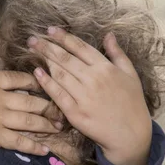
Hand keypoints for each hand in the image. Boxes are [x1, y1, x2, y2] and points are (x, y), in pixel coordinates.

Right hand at [0, 69, 61, 164]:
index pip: (18, 79)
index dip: (34, 81)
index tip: (45, 83)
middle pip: (31, 100)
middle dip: (48, 105)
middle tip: (60, 109)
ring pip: (30, 120)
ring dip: (46, 124)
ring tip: (58, 127)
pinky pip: (20, 142)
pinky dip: (34, 146)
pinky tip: (45, 150)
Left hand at [29, 27, 151, 164]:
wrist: (131, 134)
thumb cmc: (132, 103)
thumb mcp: (130, 74)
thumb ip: (117, 53)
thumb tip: (108, 35)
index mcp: (105, 68)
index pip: (80, 48)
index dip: (63, 37)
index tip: (50, 30)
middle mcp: (93, 79)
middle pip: (65, 58)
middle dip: (47, 46)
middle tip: (32, 39)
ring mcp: (83, 96)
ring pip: (60, 74)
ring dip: (45, 60)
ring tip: (33, 51)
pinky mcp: (75, 113)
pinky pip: (58, 95)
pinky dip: (46, 83)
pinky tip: (37, 73)